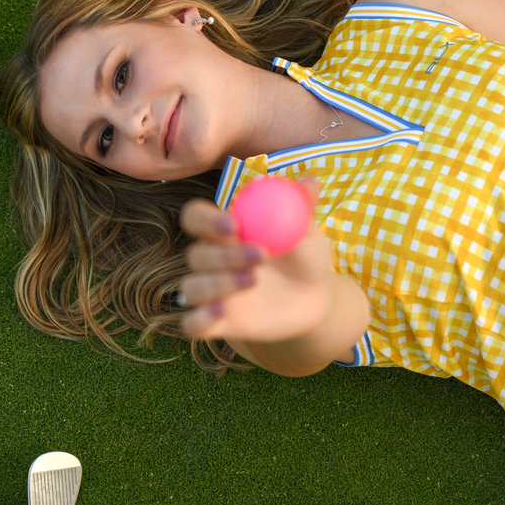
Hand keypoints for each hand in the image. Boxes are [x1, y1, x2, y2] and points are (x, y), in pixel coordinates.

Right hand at [178, 180, 338, 344]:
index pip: (196, 217)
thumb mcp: (307, 232)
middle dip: (225, 255)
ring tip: (254, 281)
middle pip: (196, 254)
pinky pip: (192, 324)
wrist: (313, 299)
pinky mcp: (215, 322)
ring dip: (216, 285)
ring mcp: (210, 293)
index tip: (233, 225)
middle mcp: (211, 261)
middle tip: (261, 255)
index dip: (206, 220)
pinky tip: (221, 312)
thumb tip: (309, 180)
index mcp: (225, 232)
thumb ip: (302, 207)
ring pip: (190, 288)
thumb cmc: (304, 257)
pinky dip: (200, 319)